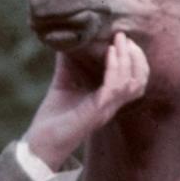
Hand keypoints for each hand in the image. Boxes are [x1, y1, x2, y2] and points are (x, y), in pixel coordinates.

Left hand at [24, 33, 148, 168]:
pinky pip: (114, 88)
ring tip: (119, 41)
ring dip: (128, 59)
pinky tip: (109, 53)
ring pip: (132, 83)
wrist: (40, 143)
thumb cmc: (52, 117)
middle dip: (136, 56)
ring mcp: (106, 109)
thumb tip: (67, 38)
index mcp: (108, 100)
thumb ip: (68, 63)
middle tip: (124, 37)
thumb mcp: (63, 82)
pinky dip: (114, 69)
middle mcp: (111, 105)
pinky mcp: (96, 111)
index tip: (125, 39)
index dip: (135, 59)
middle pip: (139, 80)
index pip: (134, 80)